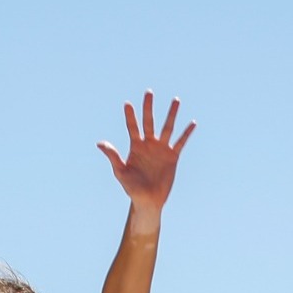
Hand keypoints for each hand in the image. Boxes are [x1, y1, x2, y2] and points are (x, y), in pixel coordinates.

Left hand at [97, 90, 194, 210]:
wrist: (147, 200)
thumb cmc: (131, 188)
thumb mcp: (120, 172)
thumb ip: (113, 156)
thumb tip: (100, 143)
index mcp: (135, 146)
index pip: (132, 127)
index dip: (130, 116)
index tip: (127, 104)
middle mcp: (149, 144)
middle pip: (149, 122)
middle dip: (148, 107)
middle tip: (148, 92)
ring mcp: (161, 149)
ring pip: (167, 128)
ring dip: (171, 114)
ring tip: (176, 100)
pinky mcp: (172, 156)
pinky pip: (181, 142)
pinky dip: (186, 133)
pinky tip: (192, 123)